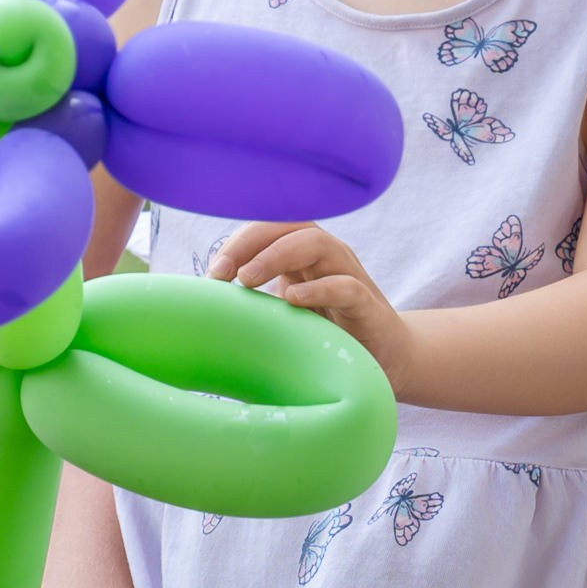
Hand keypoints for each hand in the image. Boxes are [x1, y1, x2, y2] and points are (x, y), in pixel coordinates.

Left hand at [210, 221, 414, 389]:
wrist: (384, 362)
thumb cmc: (327, 336)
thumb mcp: (286, 315)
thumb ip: (256, 303)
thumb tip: (202, 307)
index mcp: (305, 256)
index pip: (271, 228)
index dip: (239, 241)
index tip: (213, 274)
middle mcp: (329, 257)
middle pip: (292, 225)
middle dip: (252, 241)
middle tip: (223, 273)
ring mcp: (350, 277)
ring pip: (318, 243)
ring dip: (278, 255)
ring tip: (249, 279)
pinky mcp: (368, 307)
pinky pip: (346, 286)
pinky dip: (319, 289)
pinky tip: (292, 300)